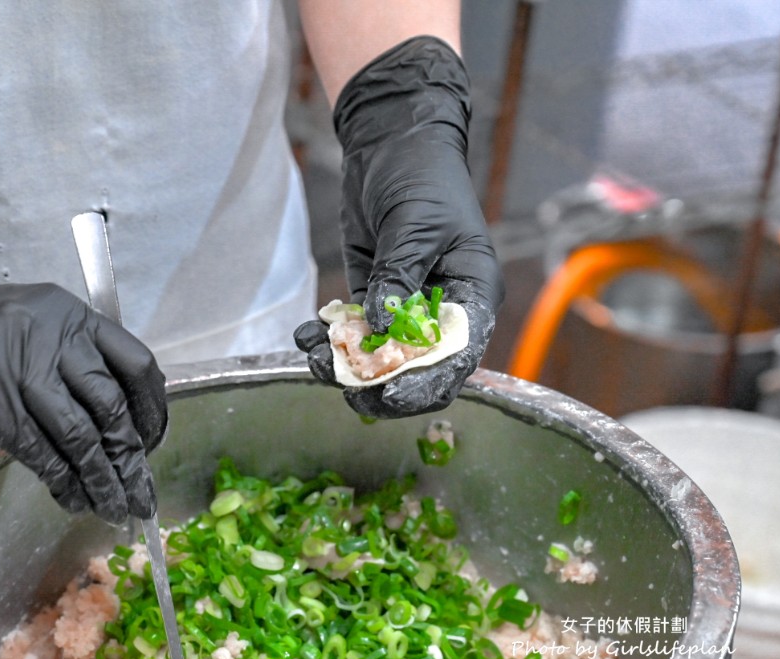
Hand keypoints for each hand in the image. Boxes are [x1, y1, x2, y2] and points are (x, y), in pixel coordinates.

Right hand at [0, 212, 167, 523]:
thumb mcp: (19, 327)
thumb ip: (63, 360)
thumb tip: (108, 419)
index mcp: (66, 313)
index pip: (136, 363)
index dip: (153, 412)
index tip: (153, 443)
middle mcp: (51, 335)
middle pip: (113, 407)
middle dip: (132, 460)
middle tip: (142, 496)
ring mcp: (18, 367)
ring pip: (82, 437)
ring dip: (104, 482)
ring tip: (116, 511)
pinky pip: (42, 453)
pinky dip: (64, 483)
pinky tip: (73, 501)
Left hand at [296, 36, 503, 418]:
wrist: (392, 141)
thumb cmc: (422, 176)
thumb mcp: (414, 225)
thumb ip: (398, 277)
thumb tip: (380, 328)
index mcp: (472, 295)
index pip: (457, 358)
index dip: (426, 385)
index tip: (390, 396)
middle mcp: (442, 309)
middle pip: (419, 370)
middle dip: (381, 385)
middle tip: (345, 389)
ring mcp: (407, 306)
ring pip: (381, 357)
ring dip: (347, 365)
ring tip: (315, 357)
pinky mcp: (374, 296)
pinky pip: (355, 332)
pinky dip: (330, 341)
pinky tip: (306, 336)